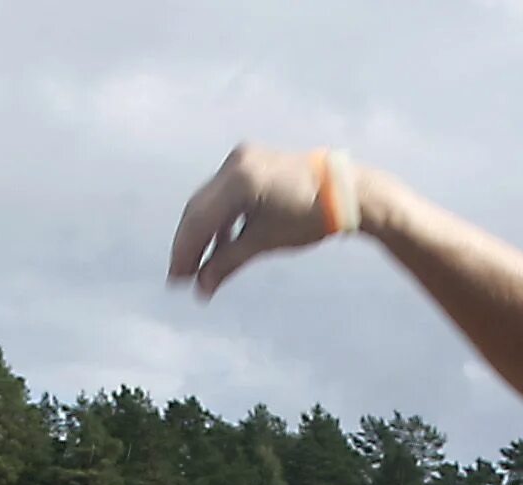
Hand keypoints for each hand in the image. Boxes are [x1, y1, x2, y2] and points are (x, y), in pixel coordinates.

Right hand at [172, 144, 354, 298]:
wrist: (346, 191)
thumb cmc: (311, 217)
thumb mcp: (265, 242)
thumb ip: (229, 261)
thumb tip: (202, 286)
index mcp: (240, 180)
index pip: (200, 219)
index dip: (185, 251)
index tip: (176, 279)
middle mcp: (236, 163)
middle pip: (199, 208)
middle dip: (189, 244)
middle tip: (180, 277)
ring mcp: (242, 160)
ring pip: (210, 201)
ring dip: (203, 234)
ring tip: (196, 266)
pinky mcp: (251, 164)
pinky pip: (225, 194)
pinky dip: (220, 219)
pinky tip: (218, 246)